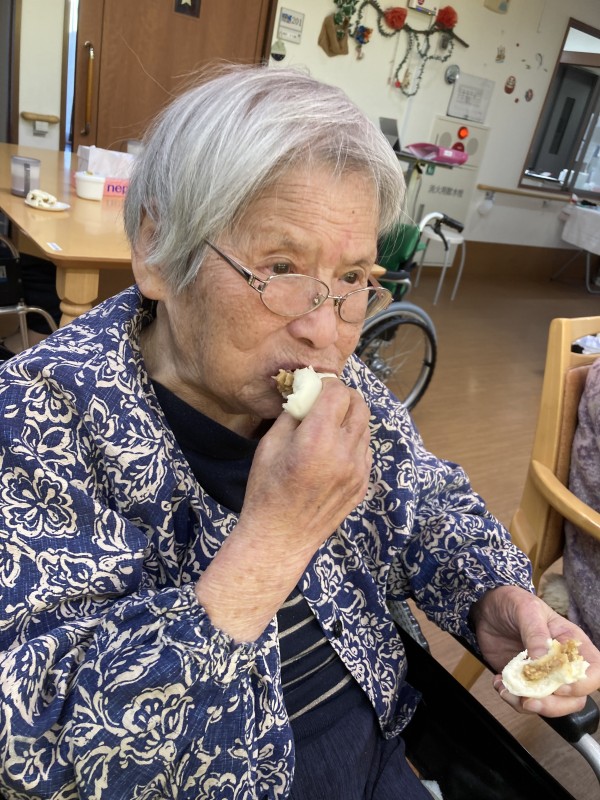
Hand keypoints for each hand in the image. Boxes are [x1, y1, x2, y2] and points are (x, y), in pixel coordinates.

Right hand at [195, 379, 371, 640]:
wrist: (280, 538)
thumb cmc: (267, 490)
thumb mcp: (269, 445)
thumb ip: (292, 414)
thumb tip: (307, 391)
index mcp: (317, 440)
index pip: (339, 393)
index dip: (327, 385)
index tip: (315, 387)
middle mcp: (344, 453)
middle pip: (360, 405)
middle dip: (343, 397)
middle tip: (325, 402)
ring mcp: (359, 471)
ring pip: (365, 426)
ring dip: (349, 419)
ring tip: (328, 428)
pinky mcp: (363, 484)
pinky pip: (365, 450)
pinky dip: (353, 441)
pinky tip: (333, 451)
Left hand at [471, 585, 599, 716]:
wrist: (488, 608)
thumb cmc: (514, 602)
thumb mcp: (526, 609)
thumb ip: (536, 633)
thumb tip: (542, 659)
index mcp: (571, 643)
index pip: (594, 671)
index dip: (582, 684)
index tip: (558, 685)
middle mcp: (561, 664)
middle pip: (575, 698)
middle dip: (553, 704)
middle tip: (529, 699)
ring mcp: (543, 675)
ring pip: (551, 705)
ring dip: (530, 706)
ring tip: (508, 691)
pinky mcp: (524, 681)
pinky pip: (525, 701)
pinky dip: (512, 699)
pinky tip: (499, 684)